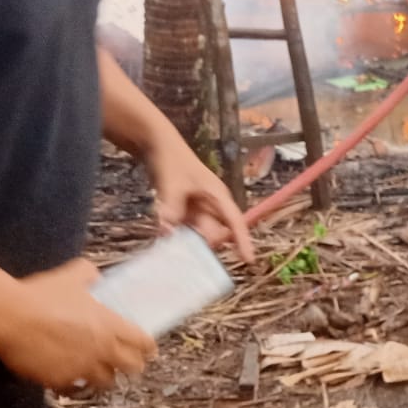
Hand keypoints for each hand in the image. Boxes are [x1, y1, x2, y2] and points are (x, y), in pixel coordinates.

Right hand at [0, 259, 156, 390]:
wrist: (11, 317)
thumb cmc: (43, 294)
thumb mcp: (72, 276)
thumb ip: (89, 275)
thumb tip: (94, 275)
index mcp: (111, 325)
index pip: (143, 343)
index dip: (147, 347)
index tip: (149, 350)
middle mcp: (102, 350)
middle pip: (131, 367)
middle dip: (132, 366)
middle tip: (128, 365)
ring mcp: (81, 368)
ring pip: (105, 383)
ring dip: (105, 379)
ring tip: (101, 375)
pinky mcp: (59, 381)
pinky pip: (74, 389)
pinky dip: (75, 385)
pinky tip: (71, 379)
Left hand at [146, 144, 255, 262]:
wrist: (158, 147)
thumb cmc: (173, 161)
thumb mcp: (173, 184)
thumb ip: (172, 209)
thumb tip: (168, 233)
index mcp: (218, 196)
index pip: (235, 221)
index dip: (243, 240)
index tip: (249, 260)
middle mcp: (212, 206)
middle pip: (215, 233)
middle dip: (203, 245)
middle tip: (183, 255)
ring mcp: (198, 210)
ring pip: (198, 234)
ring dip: (186, 241)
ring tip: (170, 248)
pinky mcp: (185, 212)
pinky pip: (184, 230)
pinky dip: (175, 236)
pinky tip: (162, 238)